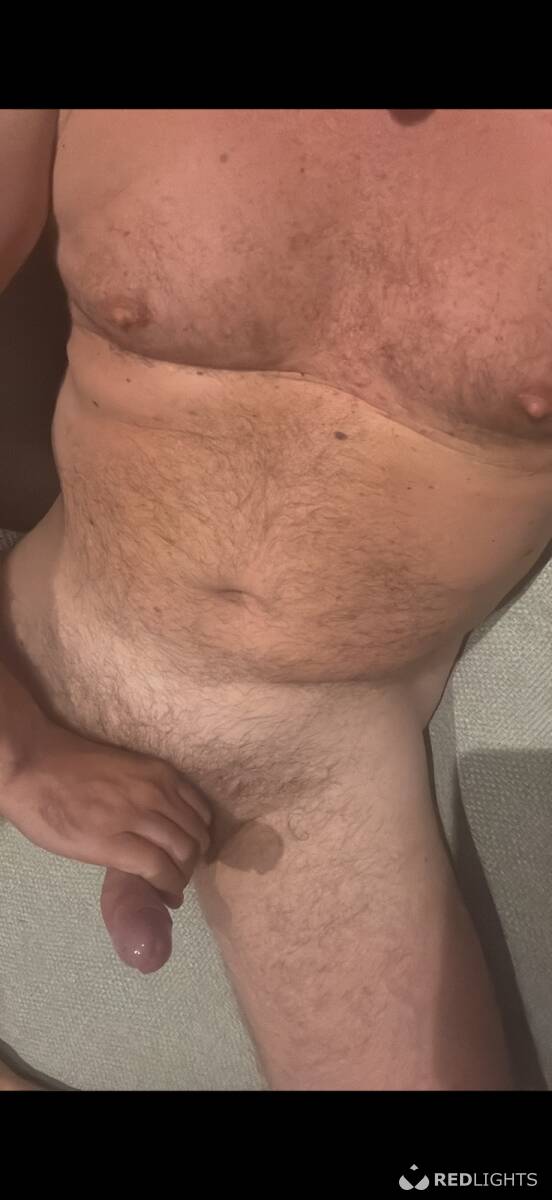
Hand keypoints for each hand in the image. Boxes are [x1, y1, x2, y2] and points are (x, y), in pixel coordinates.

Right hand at [0, 716, 210, 903]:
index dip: (200, 838)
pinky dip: (167, 886)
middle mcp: (157, 793)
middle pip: (196, 837)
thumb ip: (148, 791)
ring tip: (171, 888)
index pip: (201, 813)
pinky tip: (164, 895)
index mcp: (160, 774)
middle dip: (193, 862)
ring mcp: (137, 817)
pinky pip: (158, 869)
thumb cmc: (70, 767)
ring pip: (183, 854)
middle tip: (180, 875)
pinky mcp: (114, 843)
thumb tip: (162, 821)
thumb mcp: (125, 769)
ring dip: (181, 878)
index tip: (191, 853)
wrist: (34, 767)